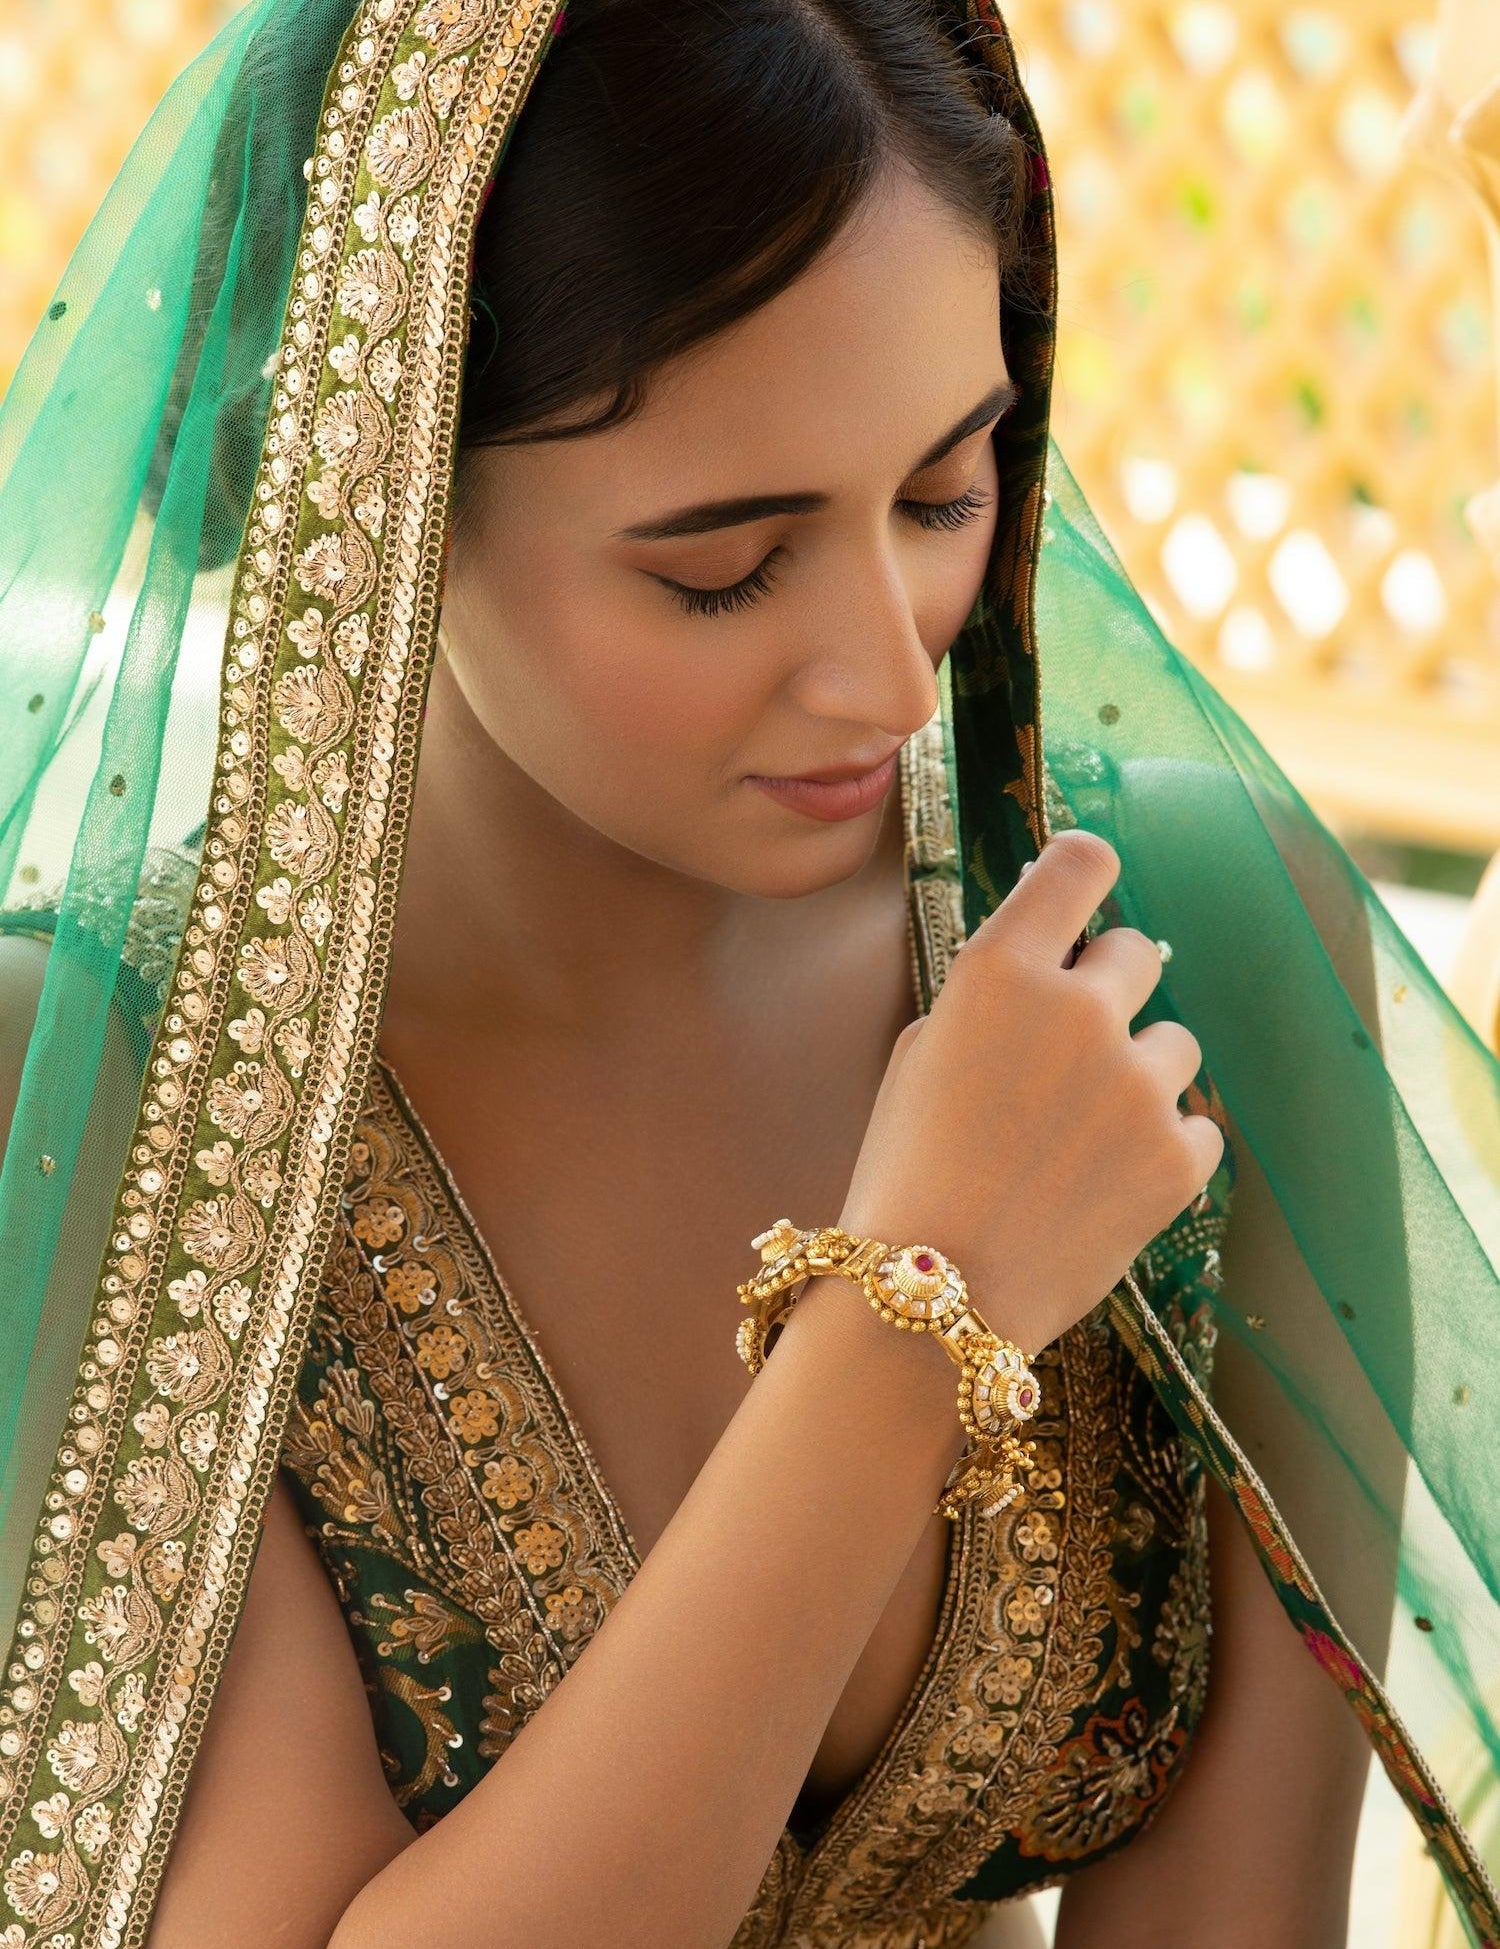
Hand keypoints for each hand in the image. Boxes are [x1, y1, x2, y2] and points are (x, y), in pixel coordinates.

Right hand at [837, 827, 1222, 1355]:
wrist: (934, 1302)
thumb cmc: (906, 1177)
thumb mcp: (920, 1059)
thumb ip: (990, 1002)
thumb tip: (1049, 976)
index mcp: (999, 973)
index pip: (1078, 864)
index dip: (1086, 867)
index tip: (1086, 885)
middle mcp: (1077, 1010)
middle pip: (1138, 952)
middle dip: (1109, 991)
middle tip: (1071, 1053)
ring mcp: (1137, 1084)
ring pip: (1175, 1043)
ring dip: (1139, 1074)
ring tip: (1082, 1138)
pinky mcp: (1178, 1156)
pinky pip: (1197, 1125)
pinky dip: (1162, 1147)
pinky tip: (1106, 1183)